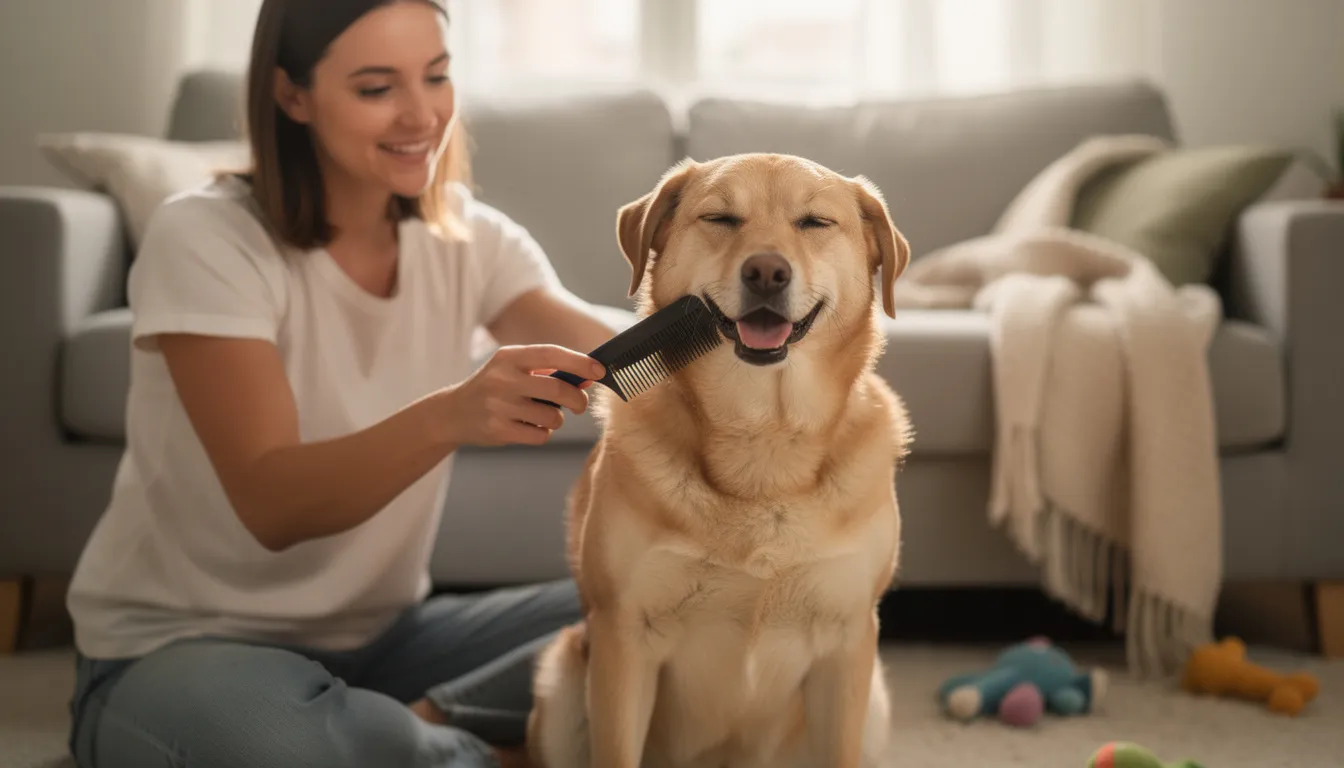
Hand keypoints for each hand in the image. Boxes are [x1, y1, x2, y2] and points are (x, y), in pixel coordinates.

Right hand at [438, 345, 604, 446]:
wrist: (453, 413)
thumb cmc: (494, 388)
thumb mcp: (513, 370)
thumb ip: (548, 371)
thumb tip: (588, 377)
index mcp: (509, 357)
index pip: (551, 354)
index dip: (580, 362)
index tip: (600, 371)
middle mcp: (502, 379)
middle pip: (557, 389)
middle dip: (577, 399)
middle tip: (579, 405)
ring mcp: (499, 406)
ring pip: (552, 416)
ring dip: (556, 419)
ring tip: (541, 416)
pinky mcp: (498, 431)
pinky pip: (540, 436)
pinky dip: (542, 433)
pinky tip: (528, 427)